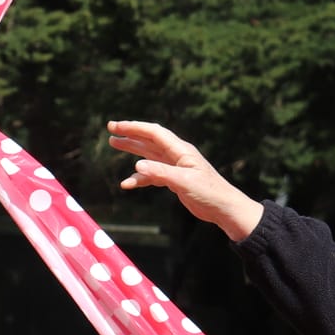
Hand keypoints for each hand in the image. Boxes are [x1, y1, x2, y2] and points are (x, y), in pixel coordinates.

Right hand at [107, 120, 263, 241]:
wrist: (224, 208)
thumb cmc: (209, 193)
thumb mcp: (184, 182)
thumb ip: (161, 173)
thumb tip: (137, 165)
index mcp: (181, 150)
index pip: (154, 133)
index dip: (134, 128)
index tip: (116, 126)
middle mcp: (177, 155)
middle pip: (149, 140)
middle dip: (130, 134)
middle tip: (111, 130)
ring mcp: (175, 167)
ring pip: (149, 155)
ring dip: (132, 150)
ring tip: (115, 144)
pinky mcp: (174, 179)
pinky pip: (152, 175)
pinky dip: (139, 178)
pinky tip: (127, 184)